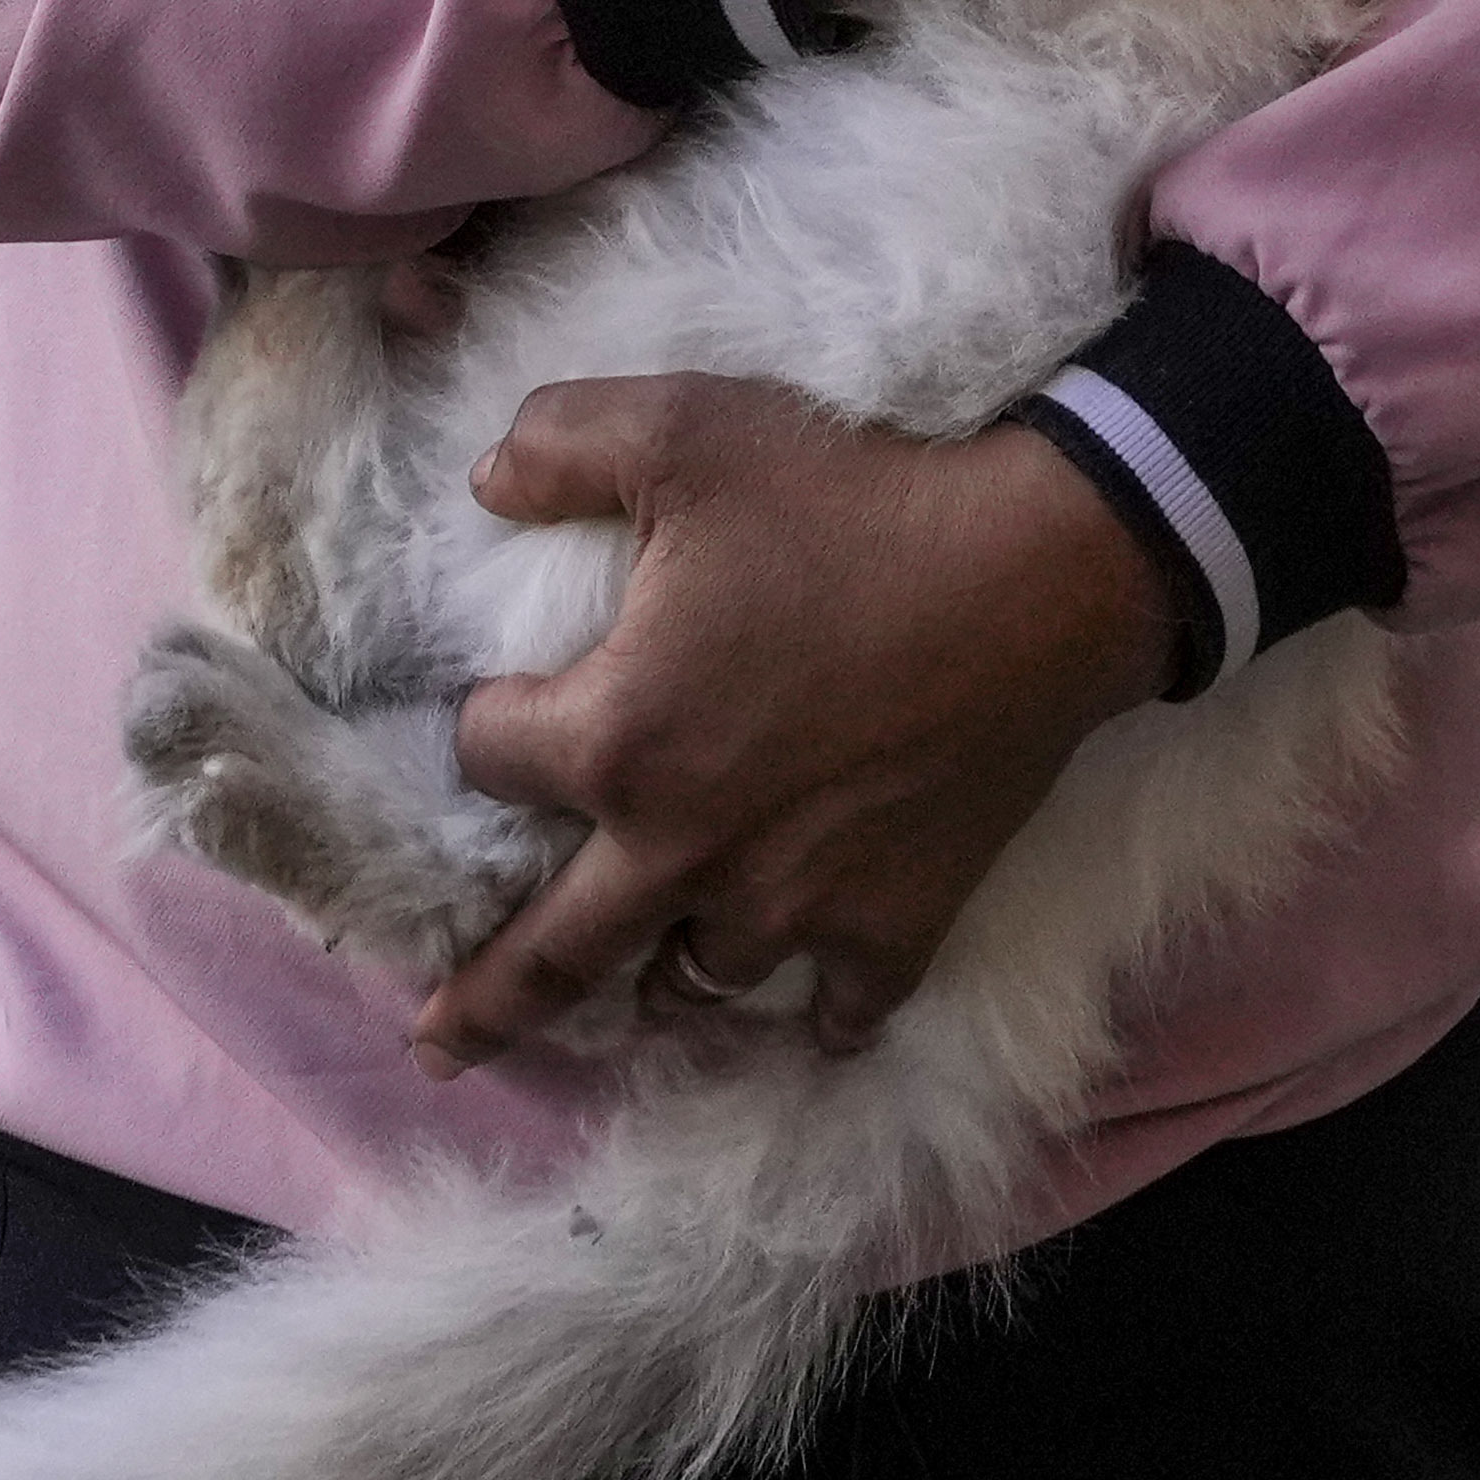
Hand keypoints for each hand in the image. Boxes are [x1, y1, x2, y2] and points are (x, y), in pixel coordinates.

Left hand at [415, 378, 1168, 1073]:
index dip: (486, 724)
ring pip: (695, 981)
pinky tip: (806, 1015)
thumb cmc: (853, 502)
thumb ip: (559, 443)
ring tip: (638, 990)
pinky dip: (815, 1015)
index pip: (489, 759)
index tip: (504, 705)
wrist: (1042, 575)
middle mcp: (687, 851)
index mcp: (618, 740)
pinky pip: (838, 1010)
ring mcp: (793, 906)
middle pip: (555, 954)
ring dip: (658, 981)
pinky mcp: (892, 925)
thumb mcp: (684, 429)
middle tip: (437, 1051)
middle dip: (486, 1005)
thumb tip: (482, 482)